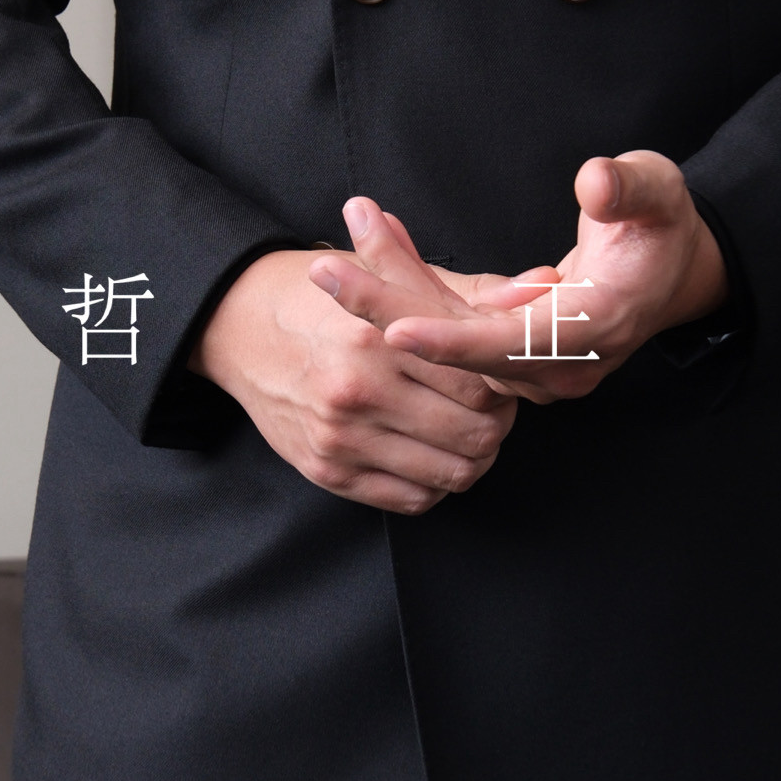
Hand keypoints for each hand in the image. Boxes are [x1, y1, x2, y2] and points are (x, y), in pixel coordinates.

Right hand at [189, 209, 519, 513]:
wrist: (239, 327)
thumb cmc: (325, 298)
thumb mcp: (393, 280)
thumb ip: (470, 289)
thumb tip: (541, 283)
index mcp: (380, 340)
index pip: (481, 384)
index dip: (505, 386)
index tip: (500, 377)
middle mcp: (358, 392)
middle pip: (475, 435)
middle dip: (497, 425)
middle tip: (490, 408)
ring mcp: (341, 439)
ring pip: (452, 474)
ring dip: (472, 457)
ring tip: (464, 431)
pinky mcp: (328, 472)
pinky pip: (412, 500)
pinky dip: (436, 483)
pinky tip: (430, 454)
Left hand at [340, 153, 728, 401]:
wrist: (673, 272)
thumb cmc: (662, 226)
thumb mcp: (660, 192)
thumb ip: (630, 189)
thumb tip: (595, 183)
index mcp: (596, 328)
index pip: (514, 345)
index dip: (454, 342)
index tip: (397, 330)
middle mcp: (558, 363)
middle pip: (461, 345)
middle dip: (389, 307)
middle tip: (325, 270)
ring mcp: (532, 364)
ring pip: (448, 332)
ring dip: (393, 285)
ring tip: (352, 225)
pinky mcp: (511, 351)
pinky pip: (452, 321)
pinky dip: (415, 282)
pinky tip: (381, 236)